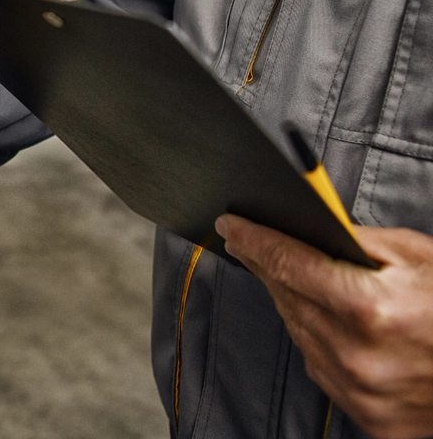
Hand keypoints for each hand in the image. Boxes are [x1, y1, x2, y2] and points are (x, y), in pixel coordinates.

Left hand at [218, 214, 432, 438]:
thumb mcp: (420, 257)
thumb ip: (358, 241)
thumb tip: (308, 228)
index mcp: (369, 308)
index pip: (288, 263)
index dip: (254, 240)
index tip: (230, 225)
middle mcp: (357, 355)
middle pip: (287, 298)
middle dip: (267, 265)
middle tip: (249, 241)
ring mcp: (360, 392)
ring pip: (298, 333)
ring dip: (290, 302)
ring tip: (285, 274)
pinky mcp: (369, 418)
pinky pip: (320, 367)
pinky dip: (316, 339)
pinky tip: (322, 319)